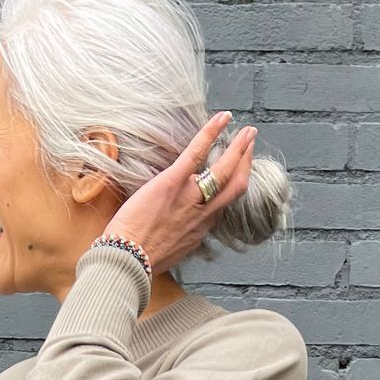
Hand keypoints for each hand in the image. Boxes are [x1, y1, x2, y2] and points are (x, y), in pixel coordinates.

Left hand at [100, 110, 256, 277]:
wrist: (128, 261)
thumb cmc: (141, 260)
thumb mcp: (171, 251)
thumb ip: (181, 235)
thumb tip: (178, 228)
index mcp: (201, 229)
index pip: (225, 204)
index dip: (234, 186)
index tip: (237, 172)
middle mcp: (203, 213)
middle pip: (236, 186)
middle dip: (246, 162)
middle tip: (251, 142)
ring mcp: (190, 197)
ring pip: (225, 170)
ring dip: (239, 147)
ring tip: (247, 131)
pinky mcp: (173, 183)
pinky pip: (197, 153)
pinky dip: (211, 132)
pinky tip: (222, 117)